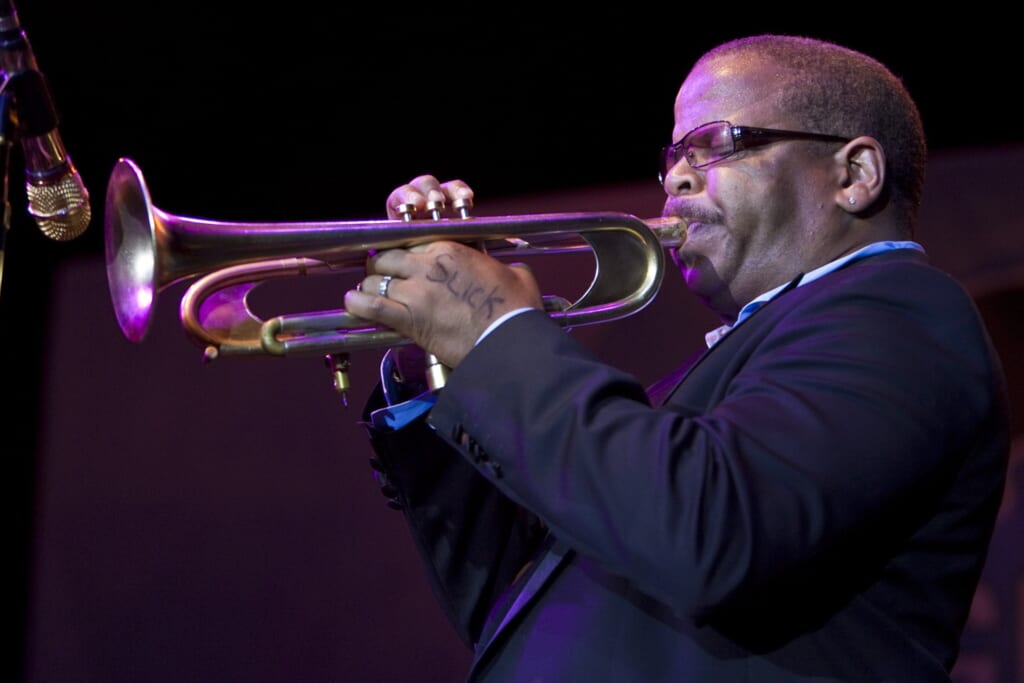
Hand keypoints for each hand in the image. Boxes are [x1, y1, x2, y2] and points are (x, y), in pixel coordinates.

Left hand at [345, 176, 543, 367]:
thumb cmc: (516, 311)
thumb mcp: (516, 276)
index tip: (400, 262)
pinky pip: (372, 306)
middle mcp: (428, 266)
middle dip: (380, 266)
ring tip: (367, 293)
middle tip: (381, 276)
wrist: (510, 342)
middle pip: (386, 257)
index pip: (410, 243)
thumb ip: (505, 268)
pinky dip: (358, 304)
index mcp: (450, 250)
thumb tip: (511, 271)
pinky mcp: (410, 319)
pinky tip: (353, 303)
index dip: (401, 253)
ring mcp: (416, 292)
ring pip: (374, 279)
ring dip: (369, 286)